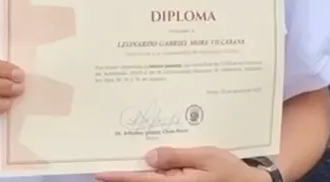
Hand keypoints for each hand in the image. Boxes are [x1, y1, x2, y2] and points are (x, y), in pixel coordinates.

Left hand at [95, 147, 268, 181]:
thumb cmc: (230, 172)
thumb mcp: (207, 157)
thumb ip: (178, 156)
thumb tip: (149, 155)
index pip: (140, 180)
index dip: (118, 176)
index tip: (99, 172)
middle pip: (143, 180)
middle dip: (129, 168)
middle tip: (112, 152)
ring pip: (152, 179)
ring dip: (143, 168)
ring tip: (131, 151)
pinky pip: (164, 178)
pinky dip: (156, 169)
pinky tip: (155, 157)